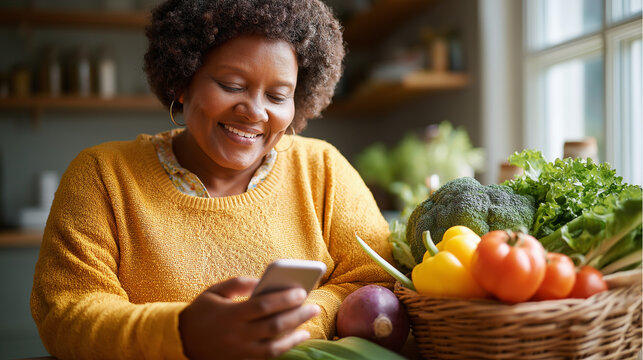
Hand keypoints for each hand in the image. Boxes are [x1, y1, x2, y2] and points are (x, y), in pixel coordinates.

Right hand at [179, 277, 319, 359]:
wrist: (181, 340)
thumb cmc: (202, 311)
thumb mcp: (215, 291)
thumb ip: (239, 283)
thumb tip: (263, 281)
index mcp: (230, 314)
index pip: (264, 306)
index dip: (285, 299)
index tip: (301, 291)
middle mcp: (236, 335)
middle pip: (274, 326)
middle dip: (297, 316)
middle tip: (314, 307)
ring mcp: (239, 352)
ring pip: (273, 347)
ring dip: (294, 336)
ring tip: (308, 325)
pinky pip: (266, 358)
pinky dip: (283, 349)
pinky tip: (294, 339)